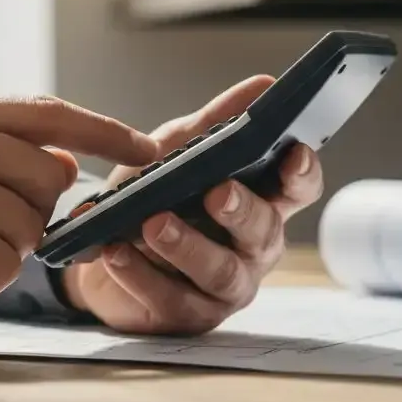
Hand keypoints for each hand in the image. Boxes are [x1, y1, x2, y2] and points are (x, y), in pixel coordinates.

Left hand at [61, 76, 323, 334]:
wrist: (100, 249)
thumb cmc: (152, 195)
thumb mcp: (177, 150)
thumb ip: (215, 123)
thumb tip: (262, 85)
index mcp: (259, 201)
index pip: (297, 188)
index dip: (302, 173)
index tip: (293, 152)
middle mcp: (251, 248)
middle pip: (263, 231)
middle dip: (241, 209)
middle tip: (216, 191)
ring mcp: (223, 288)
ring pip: (219, 271)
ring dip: (186, 245)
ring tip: (152, 223)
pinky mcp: (186, 316)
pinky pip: (170, 298)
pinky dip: (139, 273)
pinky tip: (116, 252)